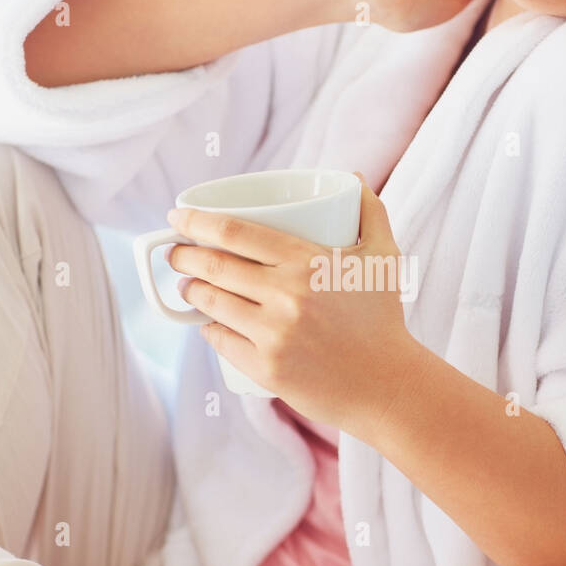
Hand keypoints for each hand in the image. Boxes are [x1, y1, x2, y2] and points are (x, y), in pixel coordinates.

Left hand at [166, 174, 414, 435]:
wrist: (389, 387)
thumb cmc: (384, 319)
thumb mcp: (384, 257)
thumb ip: (371, 211)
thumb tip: (352, 178)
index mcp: (307, 262)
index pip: (235, 232)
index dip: (197, 221)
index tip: (177, 218)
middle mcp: (286, 296)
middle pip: (214, 266)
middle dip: (183, 255)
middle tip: (176, 252)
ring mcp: (274, 335)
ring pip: (211, 303)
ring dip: (190, 290)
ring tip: (187, 285)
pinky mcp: (266, 369)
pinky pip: (220, 341)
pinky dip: (207, 328)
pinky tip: (206, 321)